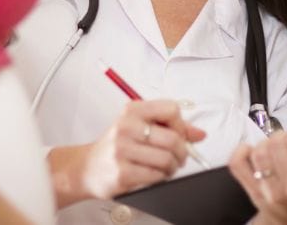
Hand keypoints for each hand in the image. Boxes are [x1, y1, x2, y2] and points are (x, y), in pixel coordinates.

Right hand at [48, 99, 206, 205]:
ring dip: (173, 167)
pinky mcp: (122, 173)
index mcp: (132, 110)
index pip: (171, 109)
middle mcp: (126, 126)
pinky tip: (155, 174)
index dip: (181, 125)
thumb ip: (170, 128)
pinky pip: (156, 175)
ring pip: (167, 159)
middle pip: (173, 138)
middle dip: (182, 152)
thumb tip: (200, 134)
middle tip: (178, 157)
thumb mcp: (139, 127)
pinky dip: (161, 177)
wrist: (86, 168)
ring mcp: (122, 150)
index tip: (178, 135)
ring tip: (166, 167)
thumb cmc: (117, 145)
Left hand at [228, 128, 286, 224]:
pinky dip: (241, 152)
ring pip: (258, 152)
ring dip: (264, 143)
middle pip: (277, 144)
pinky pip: (238, 165)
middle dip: (281, 136)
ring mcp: (270, 191)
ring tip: (273, 148)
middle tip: (286, 142)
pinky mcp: (253, 191)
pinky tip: (251, 151)